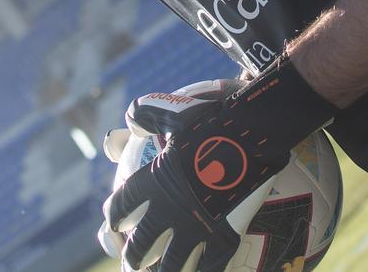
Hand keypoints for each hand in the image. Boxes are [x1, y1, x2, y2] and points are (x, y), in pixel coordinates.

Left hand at [99, 58, 336, 271]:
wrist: (254, 133)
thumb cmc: (214, 118)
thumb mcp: (174, 111)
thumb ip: (146, 114)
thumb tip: (130, 123)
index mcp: (153, 182)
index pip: (123, 206)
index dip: (114, 218)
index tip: (114, 225)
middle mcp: (168, 210)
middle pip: (141, 245)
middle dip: (133, 258)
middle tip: (134, 264)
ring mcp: (196, 227)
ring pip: (171, 266)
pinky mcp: (223, 238)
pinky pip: (209, 267)